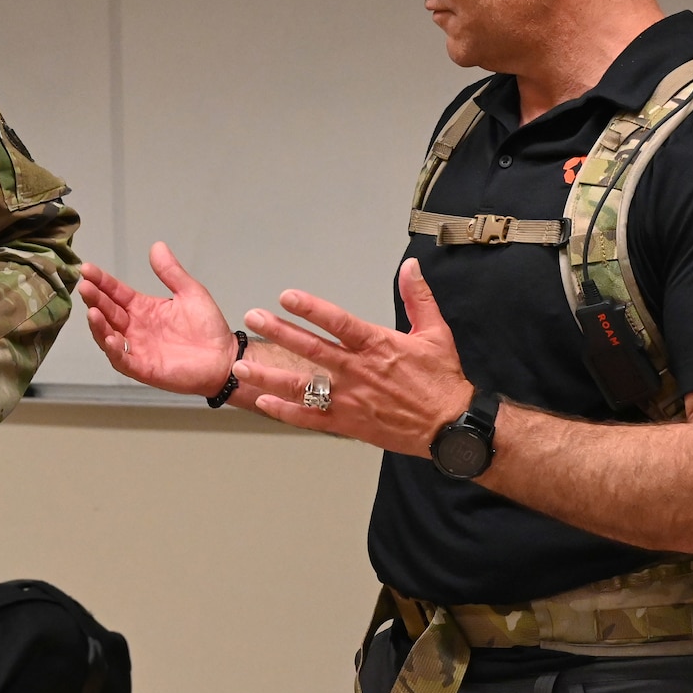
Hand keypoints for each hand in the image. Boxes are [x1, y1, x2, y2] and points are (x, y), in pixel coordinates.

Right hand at [80, 242, 239, 396]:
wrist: (224, 358)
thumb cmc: (208, 328)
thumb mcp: (190, 292)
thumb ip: (171, 272)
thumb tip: (157, 246)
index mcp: (143, 309)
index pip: (116, 293)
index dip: (101, 281)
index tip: (87, 269)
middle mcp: (135, 328)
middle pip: (108, 312)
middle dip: (94, 299)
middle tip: (85, 286)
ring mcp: (137, 349)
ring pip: (108, 336)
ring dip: (98, 325)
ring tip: (92, 311)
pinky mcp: (144, 368)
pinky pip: (123, 360)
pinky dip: (114, 351)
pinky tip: (110, 338)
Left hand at [233, 259, 471, 454]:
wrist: (450, 426)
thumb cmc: (442, 379)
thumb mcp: (435, 332)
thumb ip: (418, 297)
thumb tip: (410, 266)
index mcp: (377, 345)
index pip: (338, 322)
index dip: (310, 309)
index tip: (287, 296)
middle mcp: (358, 371)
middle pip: (311, 349)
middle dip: (279, 331)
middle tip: (254, 317)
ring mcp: (350, 399)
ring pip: (302, 385)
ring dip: (270, 375)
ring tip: (242, 366)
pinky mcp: (348, 423)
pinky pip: (310, 417)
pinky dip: (285, 411)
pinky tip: (263, 401)